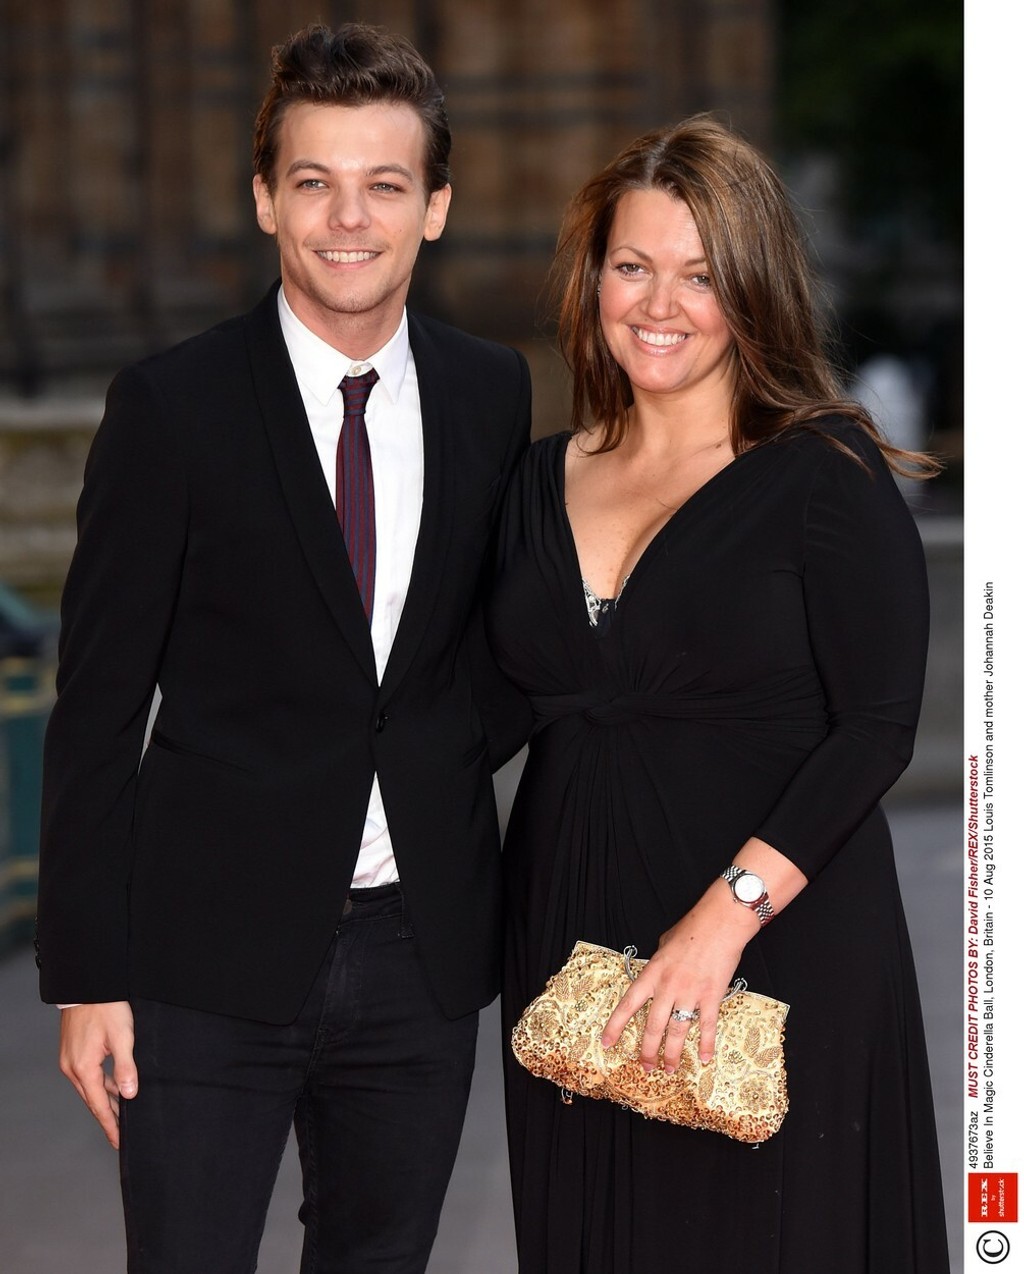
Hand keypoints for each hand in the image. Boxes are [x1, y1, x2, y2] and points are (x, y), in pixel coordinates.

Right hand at [59, 1001, 136, 1148]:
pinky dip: (102, 1084)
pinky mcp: (73, 1051)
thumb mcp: (123, 1037)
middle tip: (120, 1136)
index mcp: (84, 1068)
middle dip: (108, 1118)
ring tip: (121, 1114)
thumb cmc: (106, 1007)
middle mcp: (72, 1068)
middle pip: (93, 1100)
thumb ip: (126, 1067)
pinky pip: (89, 1076)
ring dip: (106, 1100)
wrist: (88, 985)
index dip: (110, 1125)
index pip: (100, 1106)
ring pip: (91, 1088)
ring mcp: (70, 1060)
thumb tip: (129, 1094)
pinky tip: (114, 1086)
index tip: (118, 1142)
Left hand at [600, 890, 757, 1069]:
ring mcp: (689, 993)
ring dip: (672, 1054)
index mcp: (652, 973)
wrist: (719, 924)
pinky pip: (707, 1026)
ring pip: (677, 1031)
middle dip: (648, 1051)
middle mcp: (667, 987)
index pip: (629, 1004)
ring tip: (668, 1070)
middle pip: (653, 1026)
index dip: (615, 1026)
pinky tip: (703, 1059)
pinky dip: (706, 1044)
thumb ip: (658, 962)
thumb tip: (657, 972)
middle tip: (645, 1067)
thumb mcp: (664, 943)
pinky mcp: (711, 996)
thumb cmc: (692, 928)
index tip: (606, 1043)